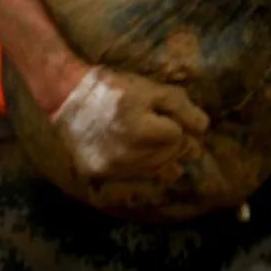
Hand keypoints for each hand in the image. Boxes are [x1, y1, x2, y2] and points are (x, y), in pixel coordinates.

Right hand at [51, 66, 209, 179]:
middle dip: (174, 144)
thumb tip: (203, 129)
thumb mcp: (150, 88)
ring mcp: (112, 169)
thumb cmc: (113, 87)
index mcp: (142, 131)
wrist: (67, 94)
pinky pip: (132, 182)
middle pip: (170, 158)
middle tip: (165, 131)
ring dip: (160, 159)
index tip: (168, 118)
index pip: (178, 137)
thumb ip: (180, 106)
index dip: (176, 125)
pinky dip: (141, 172)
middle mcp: (128, 156)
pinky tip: (137, 157)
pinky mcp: (99, 175)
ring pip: (154, 173)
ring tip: (152, 143)